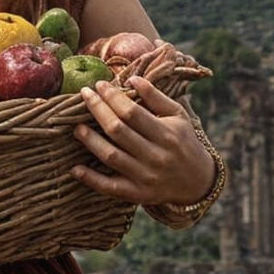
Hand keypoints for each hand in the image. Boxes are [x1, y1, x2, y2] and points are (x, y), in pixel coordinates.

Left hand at [71, 74, 215, 204]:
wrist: (198, 182)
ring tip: (76, 128)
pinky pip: (111, 188)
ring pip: (111, 157)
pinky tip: (75, 169)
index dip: (112, 97)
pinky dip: (92, 179)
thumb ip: (156, 96)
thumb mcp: (178, 115)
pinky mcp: (138, 195)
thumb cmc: (184, 141)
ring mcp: (146, 178)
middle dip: (98, 110)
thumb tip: (131, 78)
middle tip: (84, 96)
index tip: (99, 85)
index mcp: (166, 134)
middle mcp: (156, 156)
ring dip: (91, 141)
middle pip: (118, 131)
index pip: (132, 113)